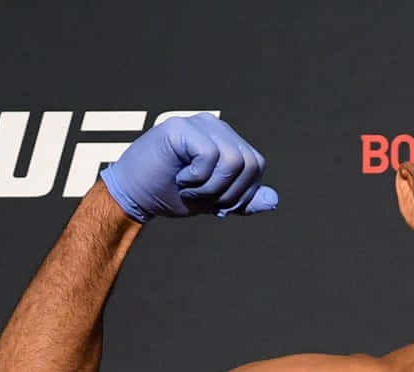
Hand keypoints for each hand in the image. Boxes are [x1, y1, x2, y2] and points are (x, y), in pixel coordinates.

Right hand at [100, 113, 277, 221]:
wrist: (138, 195)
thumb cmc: (175, 195)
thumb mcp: (217, 202)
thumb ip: (245, 201)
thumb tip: (274, 199)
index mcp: (227, 141)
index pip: (257, 165)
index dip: (243, 193)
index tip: (218, 205)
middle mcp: (216, 128)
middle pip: (251, 163)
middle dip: (231, 193)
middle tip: (204, 198)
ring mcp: (198, 124)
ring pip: (234, 160)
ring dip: (212, 187)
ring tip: (190, 189)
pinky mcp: (181, 127)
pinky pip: (210, 156)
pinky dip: (198, 178)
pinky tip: (181, 179)